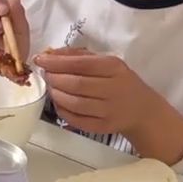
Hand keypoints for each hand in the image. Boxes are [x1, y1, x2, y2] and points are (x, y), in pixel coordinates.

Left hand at [32, 49, 182, 151]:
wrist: (142, 110)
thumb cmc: (119, 81)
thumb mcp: (105, 63)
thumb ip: (77, 56)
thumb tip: (48, 54)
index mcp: (114, 68)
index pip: (80, 64)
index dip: (56, 62)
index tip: (40, 60)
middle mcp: (113, 89)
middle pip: (75, 84)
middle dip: (54, 78)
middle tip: (46, 75)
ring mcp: (109, 110)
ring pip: (73, 103)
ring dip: (56, 94)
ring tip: (52, 88)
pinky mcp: (103, 127)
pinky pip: (75, 119)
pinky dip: (62, 110)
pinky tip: (60, 102)